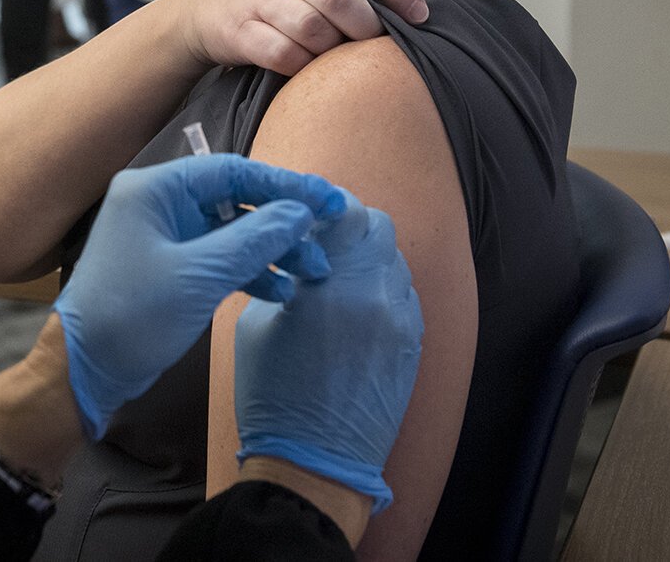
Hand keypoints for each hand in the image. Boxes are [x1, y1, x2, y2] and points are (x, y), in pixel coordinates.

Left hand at [54, 154, 348, 439]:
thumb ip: (253, 239)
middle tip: (328, 237)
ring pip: (232, 231)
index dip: (285, 184)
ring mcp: (165, 237)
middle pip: (235, 198)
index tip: (329, 199)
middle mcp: (159, 204)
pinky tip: (282, 289)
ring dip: (272, 248)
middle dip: (282, 220)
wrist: (85, 369)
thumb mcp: (199, 276)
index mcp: (155, 189)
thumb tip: (300, 213)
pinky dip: (251, 270)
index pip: (232, 171)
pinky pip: (220, 258)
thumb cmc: (132, 315)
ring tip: (313, 271)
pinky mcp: (171, 269)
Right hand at [175, 0, 427, 74]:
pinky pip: (281, 53)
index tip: (420, 16)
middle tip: (368, 43)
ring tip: (333, 57)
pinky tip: (304, 68)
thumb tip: (411, 9)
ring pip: (310, 26)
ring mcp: (258, 0)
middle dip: (363, 25)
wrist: (201, 10)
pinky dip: (300, 65)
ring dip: (330, 49)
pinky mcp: (238, 30)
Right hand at [233, 194, 421, 512]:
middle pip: (380, 228)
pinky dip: (380, 292)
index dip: (326, 204)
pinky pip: (402, 297)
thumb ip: (283, 274)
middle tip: (321, 242)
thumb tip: (297, 247)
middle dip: (351, 226)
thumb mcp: (255, 324)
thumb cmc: (272, 396)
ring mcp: (402, 323)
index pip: (348, 212)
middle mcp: (377, 297)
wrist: (315, 464)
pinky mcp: (413, 346)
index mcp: (334, 286)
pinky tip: (352, 313)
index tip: (308, 211)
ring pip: (394, 262)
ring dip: (367, 259)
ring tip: (335, 282)